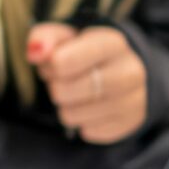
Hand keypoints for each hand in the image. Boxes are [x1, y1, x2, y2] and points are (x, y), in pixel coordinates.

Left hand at [27, 23, 148, 145]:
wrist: (127, 71)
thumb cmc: (88, 52)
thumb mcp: (66, 37)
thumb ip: (45, 38)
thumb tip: (35, 52)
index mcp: (112, 43)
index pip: (63, 62)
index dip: (49, 65)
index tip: (54, 61)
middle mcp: (129, 72)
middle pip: (63, 91)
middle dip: (55, 85)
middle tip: (63, 78)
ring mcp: (133, 101)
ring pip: (71, 116)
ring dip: (66, 105)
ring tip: (77, 92)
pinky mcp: (129, 124)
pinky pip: (86, 132)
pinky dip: (82, 121)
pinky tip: (91, 106)